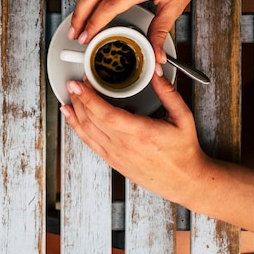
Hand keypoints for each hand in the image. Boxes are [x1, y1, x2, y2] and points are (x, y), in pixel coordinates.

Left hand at [60, 74, 209, 203]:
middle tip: (73, 83)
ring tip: (70, 95)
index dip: (89, 98)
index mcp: (141, 133)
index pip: (107, 114)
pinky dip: (76, 128)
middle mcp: (124, 146)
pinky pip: (89, 142)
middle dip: (79, 99)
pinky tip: (71, 116)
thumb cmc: (183, 151)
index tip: (80, 84)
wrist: (183, 181)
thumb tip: (155, 72)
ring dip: (75, 112)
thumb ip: (167, 92)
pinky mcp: (112, 161)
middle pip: (92, 120)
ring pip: (87, 131)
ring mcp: (116, 155)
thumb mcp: (182, 117)